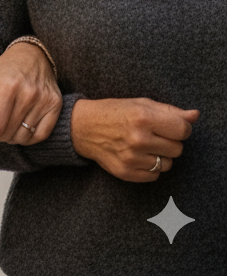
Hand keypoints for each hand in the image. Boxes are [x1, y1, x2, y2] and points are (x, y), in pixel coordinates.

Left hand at [0, 42, 61, 144]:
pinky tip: (19, 127)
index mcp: (7, 86)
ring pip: (23, 137)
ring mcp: (44, 101)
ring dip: (10, 137)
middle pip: (7, 133)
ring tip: (5, 124)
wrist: (33, 55)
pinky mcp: (56, 106)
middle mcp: (28, 94)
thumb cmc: (6, 69)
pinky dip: (26, 138)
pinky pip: (40, 136)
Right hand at [70, 98, 198, 181]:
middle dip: (169, 141)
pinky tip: (136, 155)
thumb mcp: (139, 104)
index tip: (169, 125)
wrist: (82, 127)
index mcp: (142, 117)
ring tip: (143, 145)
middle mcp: (138, 139)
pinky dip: (149, 167)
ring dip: (160, 156)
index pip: (183, 130)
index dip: (180, 127)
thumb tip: (196, 115)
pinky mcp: (127, 173)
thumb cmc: (114, 112)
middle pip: (178, 149)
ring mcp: (132, 158)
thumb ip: (170, 111)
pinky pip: (155, 176)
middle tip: (152, 134)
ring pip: (168, 164)